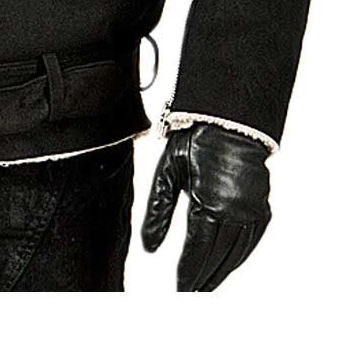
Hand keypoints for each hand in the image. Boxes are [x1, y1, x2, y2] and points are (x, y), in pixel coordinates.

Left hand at [141, 122, 271, 290]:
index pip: (198, 249)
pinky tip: (228, 263)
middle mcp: (236, 210)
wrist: (229, 118)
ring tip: (206, 284)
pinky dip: (239, 256)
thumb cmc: (194, 140)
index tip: (180, 290)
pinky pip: (251, 241)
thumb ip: (158, 210)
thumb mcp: (168, 171)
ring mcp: (252, 209)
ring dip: (221, 271)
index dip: (188, 272)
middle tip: (190, 292)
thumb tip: (149, 246)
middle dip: (203, 277)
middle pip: (218, 256)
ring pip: (237, 252)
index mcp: (210, 202)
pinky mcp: (262, 206)